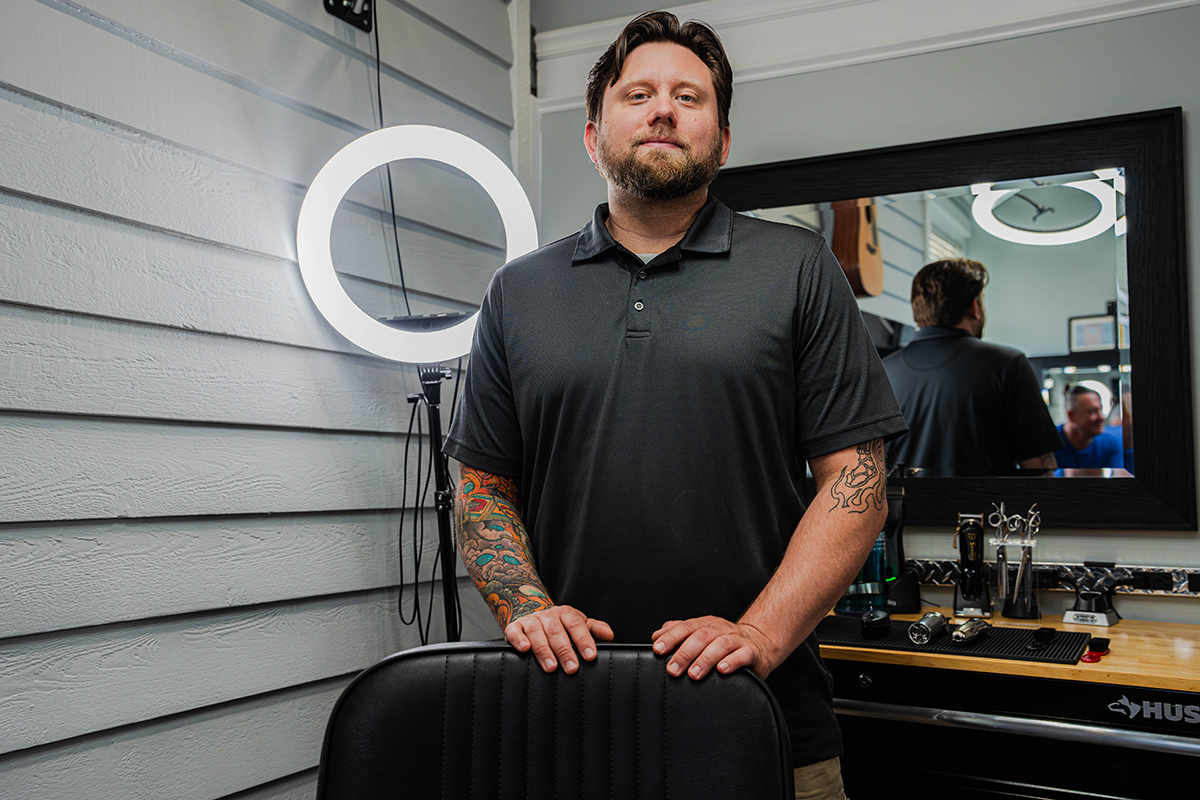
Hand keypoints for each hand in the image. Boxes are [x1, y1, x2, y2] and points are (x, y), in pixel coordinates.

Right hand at [505, 605, 613, 673]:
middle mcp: (548, 615)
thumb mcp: (580, 625)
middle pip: (556, 631)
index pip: (576, 625)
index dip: (584, 640)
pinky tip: (525, 649)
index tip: (590, 656)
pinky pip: (515, 631)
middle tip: (572, 668)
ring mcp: (531, 620)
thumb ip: (595, 630)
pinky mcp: (515, 627)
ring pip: (536, 632)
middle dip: (565, 651)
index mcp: (566, 614)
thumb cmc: (560, 625)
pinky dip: (519, 639)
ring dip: (544, 650)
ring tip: (551, 667)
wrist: (533, 614)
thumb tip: (610, 635)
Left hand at [651, 616, 777, 680]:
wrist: (759, 644)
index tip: (658, 649)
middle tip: (673, 669)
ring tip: (694, 674)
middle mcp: (721, 629)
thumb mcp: (701, 635)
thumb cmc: (725, 642)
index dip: (671, 637)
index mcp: (706, 624)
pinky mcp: (752, 652)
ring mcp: (737, 639)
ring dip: (705, 659)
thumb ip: (679, 633)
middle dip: (684, 653)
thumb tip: (656, 636)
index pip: (686, 627)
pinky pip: (743, 655)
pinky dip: (732, 662)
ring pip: (720, 645)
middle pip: (701, 636)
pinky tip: (722, 670)